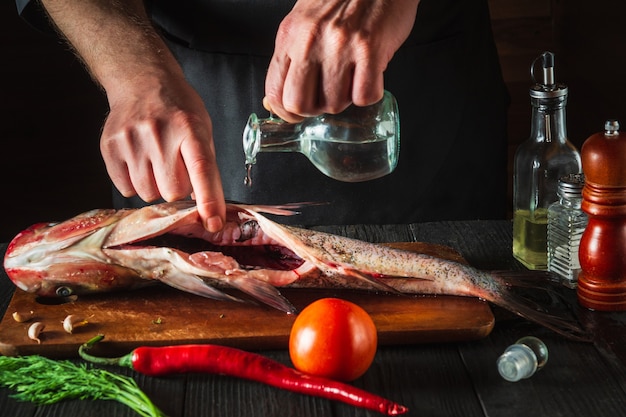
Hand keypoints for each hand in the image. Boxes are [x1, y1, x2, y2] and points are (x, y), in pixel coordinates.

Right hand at [100, 73, 225, 231]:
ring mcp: (131, 140)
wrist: (141, 81)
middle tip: (176, 167)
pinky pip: (126, 189)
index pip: (202, 169)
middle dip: (178, 189)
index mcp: (189, 128)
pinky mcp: (110, 147)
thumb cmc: (178, 110)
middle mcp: (159, 133)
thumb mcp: (202, 129)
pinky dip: (135, 183)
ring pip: (148, 194)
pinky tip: (140, 161)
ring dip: (156, 186)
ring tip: (157, 161)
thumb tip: (209, 211)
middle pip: (172, 191)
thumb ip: (206, 167)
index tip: (213, 223)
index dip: (209, 200)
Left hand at [264, 0, 418, 121]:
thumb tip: (279, 100)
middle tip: (326, 98)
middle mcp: (311, 41)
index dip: (286, 111)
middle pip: (300, 104)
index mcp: (290, 36)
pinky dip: (369, 93)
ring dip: (345, 99)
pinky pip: (365, 96)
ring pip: (334, 103)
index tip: (297, 113)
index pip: (275, 91)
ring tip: (352, 78)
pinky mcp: (370, 49)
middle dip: (315, 110)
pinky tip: (370, 76)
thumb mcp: (304, 22)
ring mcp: (341, 46)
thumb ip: (292, 58)